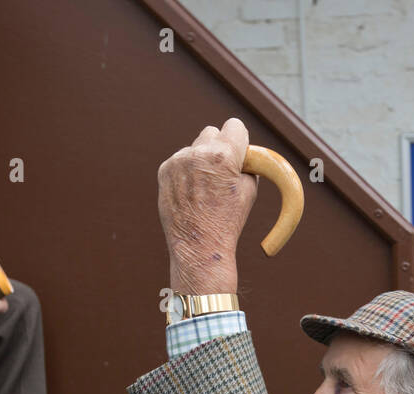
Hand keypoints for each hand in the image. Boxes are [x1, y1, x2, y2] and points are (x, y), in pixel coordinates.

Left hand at [157, 117, 255, 293]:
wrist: (199, 246)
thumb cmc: (228, 221)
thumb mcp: (249, 190)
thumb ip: (245, 164)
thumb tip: (240, 152)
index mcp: (224, 156)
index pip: (234, 126)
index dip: (239, 140)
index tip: (239, 152)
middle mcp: (198, 154)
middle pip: (211, 132)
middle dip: (218, 147)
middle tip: (222, 171)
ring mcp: (178, 161)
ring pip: (194, 148)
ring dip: (201, 160)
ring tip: (205, 189)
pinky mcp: (164, 171)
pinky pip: (180, 161)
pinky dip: (186, 172)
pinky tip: (192, 193)